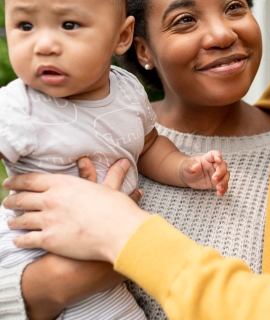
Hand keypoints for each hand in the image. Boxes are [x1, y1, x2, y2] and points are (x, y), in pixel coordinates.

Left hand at [21, 158, 136, 319]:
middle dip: (11, 200)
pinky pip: (27, 239)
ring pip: (22, 219)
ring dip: (14, 221)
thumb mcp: (111, 188)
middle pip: (22, 198)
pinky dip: (20, 240)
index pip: (32, 180)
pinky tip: (18, 241)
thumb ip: (113, 174)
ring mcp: (48, 220)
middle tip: (7, 201)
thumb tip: (124, 162)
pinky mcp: (49, 240)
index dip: (17, 181)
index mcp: (64, 184)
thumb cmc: (116, 209)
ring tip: (10, 222)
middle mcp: (51, 200)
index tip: (9, 183)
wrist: (118, 231)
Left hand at [179, 150, 228, 195]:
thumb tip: (196, 166)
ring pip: (226, 175)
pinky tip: (219, 193)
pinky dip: (223, 189)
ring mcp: (217, 174)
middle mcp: (214, 165)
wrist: (187, 177)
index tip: (218, 159)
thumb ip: (190, 165)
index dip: (218, 155)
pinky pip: (224, 185)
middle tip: (214, 179)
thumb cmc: (187, 168)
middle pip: (223, 165)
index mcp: (207, 158)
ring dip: (224, 181)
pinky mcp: (217, 182)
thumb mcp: (186, 166)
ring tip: (218, 188)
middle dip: (220, 172)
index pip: (214, 154)